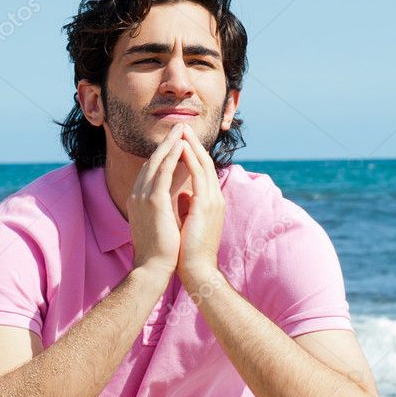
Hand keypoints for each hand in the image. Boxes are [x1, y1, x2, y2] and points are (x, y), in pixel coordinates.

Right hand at [128, 123, 191, 278]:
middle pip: (152, 160)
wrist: (154, 268)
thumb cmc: (162, 250)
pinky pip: (163, 171)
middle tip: (179, 126)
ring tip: (182, 128)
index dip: (164, 153)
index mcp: (139, 200)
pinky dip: (172, 156)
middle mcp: (137, 194)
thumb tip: (181, 195)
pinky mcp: (153, 201)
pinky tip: (181, 145)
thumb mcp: (163, 221)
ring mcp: (142, 196)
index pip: (152, 170)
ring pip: (157, 161)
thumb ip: (167, 205)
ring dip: (170, 143)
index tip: (177, 140)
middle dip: (166, 142)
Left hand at [175, 123, 224, 287]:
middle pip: (205, 162)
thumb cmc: (189, 251)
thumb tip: (182, 194)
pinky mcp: (206, 205)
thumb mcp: (189, 221)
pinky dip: (190, 159)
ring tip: (182, 129)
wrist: (196, 270)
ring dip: (192, 145)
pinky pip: (198, 175)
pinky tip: (182, 147)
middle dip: (193, 143)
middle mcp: (215, 197)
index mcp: (210, 202)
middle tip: (182, 126)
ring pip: (203, 164)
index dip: (192, 153)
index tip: (180, 139)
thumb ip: (188, 205)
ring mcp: (213, 200)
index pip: (202, 171)